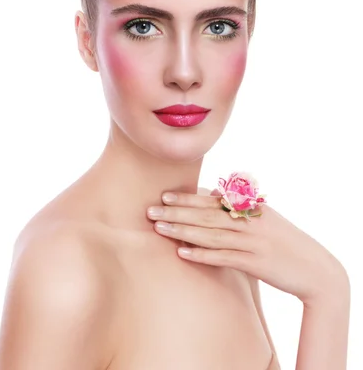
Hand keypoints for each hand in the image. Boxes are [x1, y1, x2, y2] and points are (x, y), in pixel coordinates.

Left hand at [146, 190, 348, 304]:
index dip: (188, 198)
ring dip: (182, 231)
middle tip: (150, 211)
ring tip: (159, 228)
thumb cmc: (285, 242)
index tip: (165, 196)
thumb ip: (238, 208)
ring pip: (211, 234)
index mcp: (251, 207)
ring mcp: (253, 241)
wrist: (315, 269)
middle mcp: (250, 220)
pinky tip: (181, 253)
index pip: (214, 200)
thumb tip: (212, 195)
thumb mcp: (264, 219)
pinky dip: (202, 254)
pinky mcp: (255, 263)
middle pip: (207, 215)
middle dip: (177, 212)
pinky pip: (223, 257)